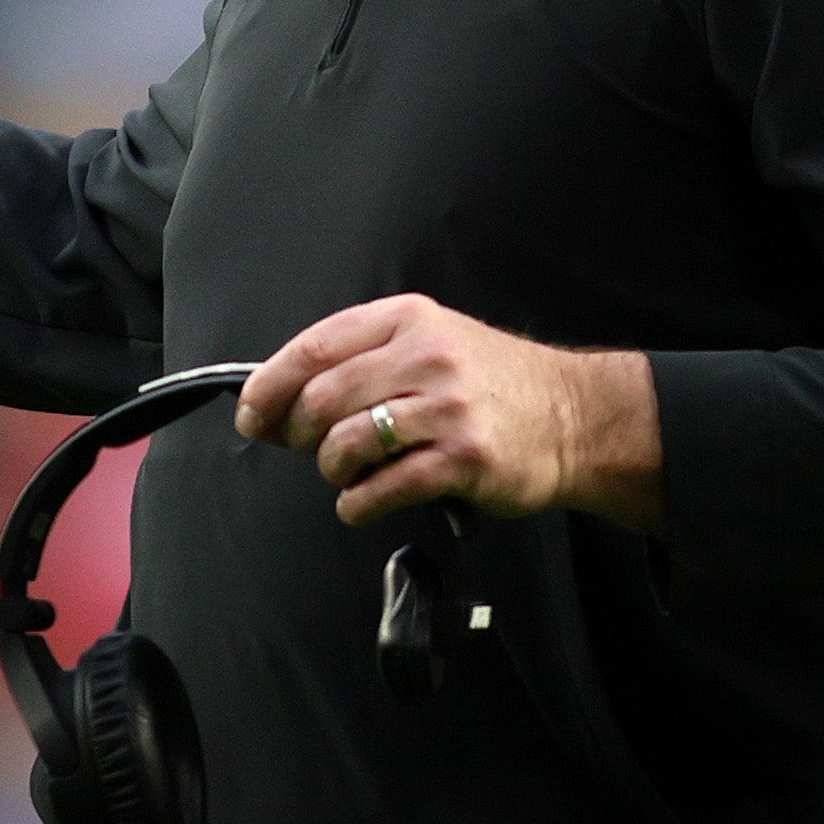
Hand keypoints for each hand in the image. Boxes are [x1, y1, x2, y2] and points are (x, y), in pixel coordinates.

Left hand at [234, 294, 664, 532]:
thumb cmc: (487, 384)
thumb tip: (273, 407)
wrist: (571, 415)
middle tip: (311, 450)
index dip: (270, 385)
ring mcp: (446, 408)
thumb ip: (359, 364)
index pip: (315, 347)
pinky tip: (362, 503)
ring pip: (347, 442)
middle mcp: (426, 356)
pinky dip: (357, 503)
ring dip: (332, 470)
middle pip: (322, 398)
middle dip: (300, 434)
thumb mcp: (428, 345)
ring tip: (349, 475)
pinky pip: (383, 487)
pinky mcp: (464, 458)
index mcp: (408, 320)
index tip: (252, 414)